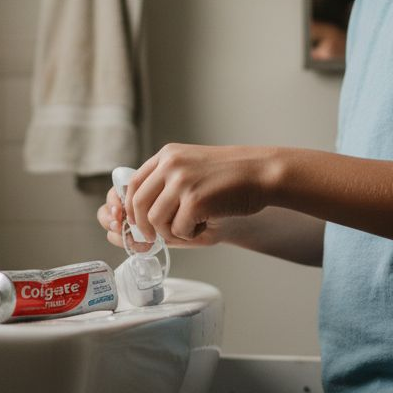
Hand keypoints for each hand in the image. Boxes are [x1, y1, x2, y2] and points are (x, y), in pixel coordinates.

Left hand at [121, 143, 276, 244]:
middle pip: (138, 203)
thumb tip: (141, 216)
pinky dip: (190, 235)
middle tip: (155, 237)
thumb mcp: (192, 167)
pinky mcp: (195, 200)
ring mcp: (181, 182)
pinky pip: (178, 230)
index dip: (131, 207)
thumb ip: (167, 183)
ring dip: (170, 232)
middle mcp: (171, 165)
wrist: (262, 173)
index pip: (133, 183)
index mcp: (168, 155)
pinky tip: (205, 225)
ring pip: (155, 220)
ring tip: (190, 228)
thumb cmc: (232, 175)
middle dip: (143, 226)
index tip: (138, 222)